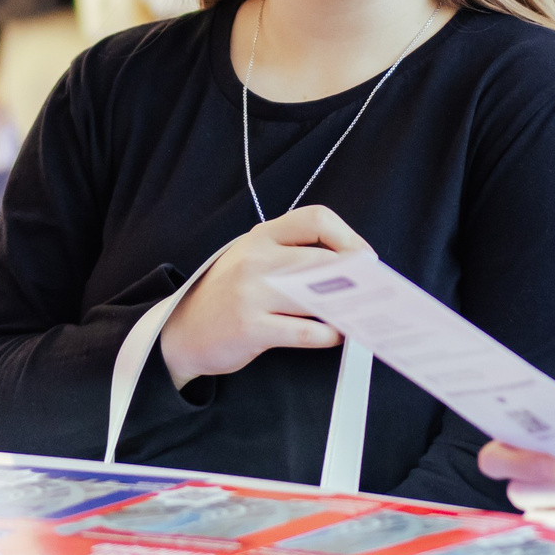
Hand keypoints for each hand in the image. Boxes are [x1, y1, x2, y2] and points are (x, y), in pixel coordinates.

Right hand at [159, 205, 372, 389]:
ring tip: (360, 315)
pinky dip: (329, 335)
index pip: (315, 219)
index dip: (348, 236)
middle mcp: (255, 259)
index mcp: (260, 237)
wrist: (180, 332)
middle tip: (375, 292)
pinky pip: (305, 331)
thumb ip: (290, 256)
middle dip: (357, 277)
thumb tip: (349, 268)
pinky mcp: (251, 328)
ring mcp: (251, 294)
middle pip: (322, 260)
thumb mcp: (251, 260)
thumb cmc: (227, 295)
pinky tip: (335, 335)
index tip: (364, 258)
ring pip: (316, 295)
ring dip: (346, 308)